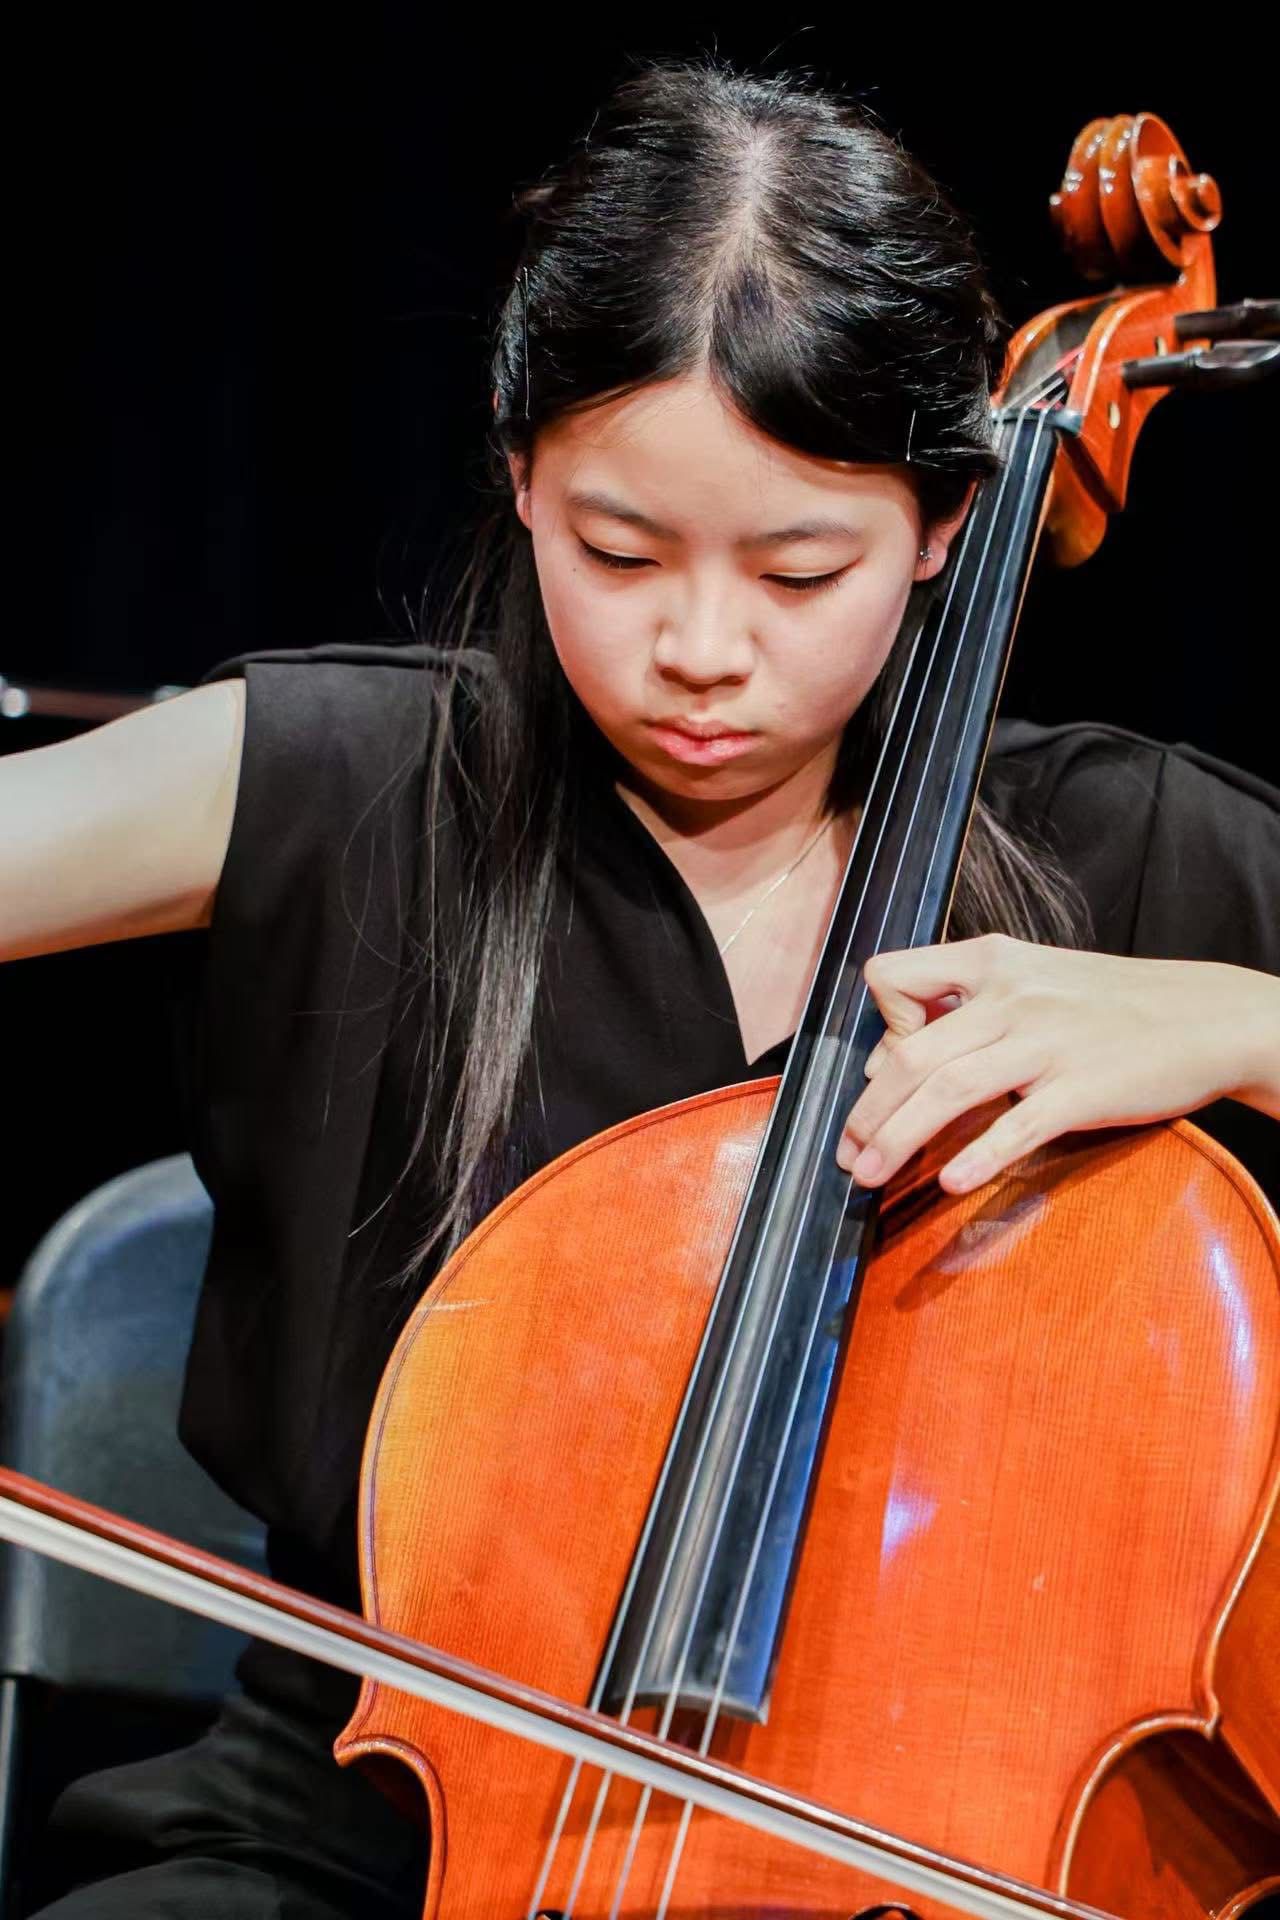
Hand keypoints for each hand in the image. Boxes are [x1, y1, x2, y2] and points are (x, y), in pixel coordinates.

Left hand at [837, 934, 1279, 1193]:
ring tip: (868, 1177)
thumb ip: (965, 1006)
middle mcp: (1010, 997)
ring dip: (897, 1140)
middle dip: (867, 1114)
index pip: (892, 978)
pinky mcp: (1082, 1090)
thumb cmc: (1110, 1003)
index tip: (884, 1071)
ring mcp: (1046, 1044)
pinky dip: (979, 1156)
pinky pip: (1017, 1126)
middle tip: (845, 1155)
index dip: (877, 1025)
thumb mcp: (1033, 978)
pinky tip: (952, 1183)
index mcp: (991, 961)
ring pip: (946, 1091)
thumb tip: (893, 1059)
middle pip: (910, 1055)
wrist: (1207, 1015)